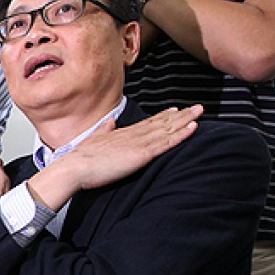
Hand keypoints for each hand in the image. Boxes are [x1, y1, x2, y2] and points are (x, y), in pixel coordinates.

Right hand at [30, 105, 203, 209]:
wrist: (75, 168)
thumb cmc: (80, 159)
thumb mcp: (93, 140)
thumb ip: (104, 130)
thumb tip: (110, 121)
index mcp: (121, 133)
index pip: (147, 123)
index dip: (163, 116)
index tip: (175, 110)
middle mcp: (132, 134)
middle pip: (161, 122)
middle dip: (180, 114)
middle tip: (197, 107)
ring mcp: (139, 143)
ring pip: (167, 129)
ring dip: (185, 120)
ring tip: (200, 111)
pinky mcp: (142, 153)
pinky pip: (167, 142)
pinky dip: (181, 134)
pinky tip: (193, 127)